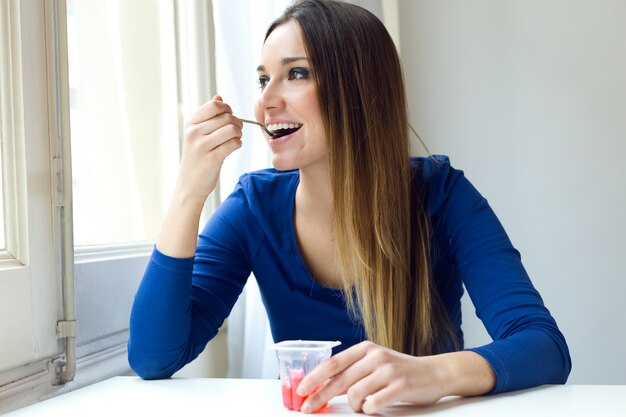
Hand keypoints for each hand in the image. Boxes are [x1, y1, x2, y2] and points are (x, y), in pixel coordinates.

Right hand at [176, 95, 242, 204]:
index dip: (227, 109)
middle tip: (235, 131)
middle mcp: (194, 132)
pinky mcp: (212, 159)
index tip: (229, 117)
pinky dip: (238, 144)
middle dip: (237, 123)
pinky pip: (234, 144)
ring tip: (234, 139)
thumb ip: (208, 115)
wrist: (189, 184)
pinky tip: (232, 148)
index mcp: (191, 123)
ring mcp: (202, 146)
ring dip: (238, 134)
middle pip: (226, 117)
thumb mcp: (197, 134)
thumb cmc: (197, 157)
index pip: (215, 105)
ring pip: (232, 129)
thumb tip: (219, 97)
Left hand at [296, 341, 446, 413]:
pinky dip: (369, 408)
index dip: (314, 377)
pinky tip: (374, 405)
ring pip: (354, 395)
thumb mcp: (375, 363)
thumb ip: (353, 371)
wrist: (435, 373)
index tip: (301, 390)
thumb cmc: (400, 370)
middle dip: (319, 396)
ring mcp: (388, 371)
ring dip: (354, 405)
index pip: (333, 363)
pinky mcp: (399, 386)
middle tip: (307, 408)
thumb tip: (323, 386)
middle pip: (339, 380)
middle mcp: (375, 356)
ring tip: (364, 404)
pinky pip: (372, 404)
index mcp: (366, 348)